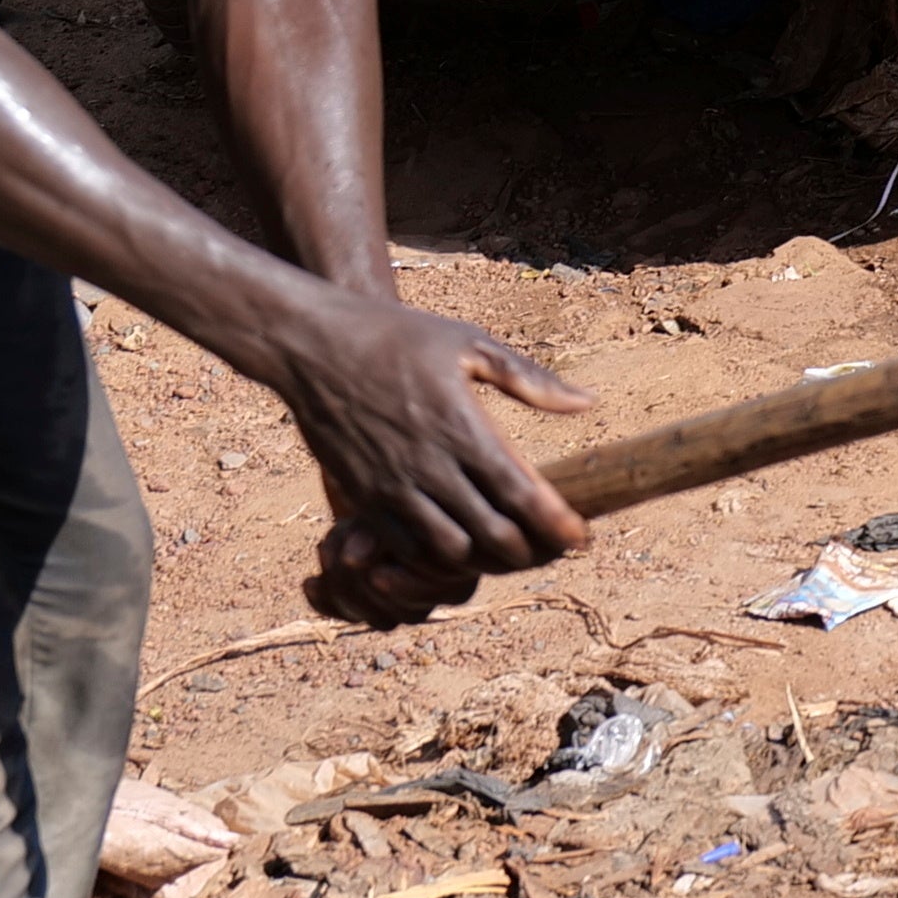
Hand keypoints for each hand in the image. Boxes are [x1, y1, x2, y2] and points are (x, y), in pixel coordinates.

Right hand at [269, 292, 594, 626]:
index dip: (557, 525)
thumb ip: (530, 379)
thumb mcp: (468, 343)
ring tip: (507, 551)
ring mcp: (392, 487)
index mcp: (463, 428)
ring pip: (449, 553)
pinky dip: (435, 560)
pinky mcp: (361, 498)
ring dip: (484, 561)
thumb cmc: (395, 335)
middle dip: (529, 552)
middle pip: (492, 537)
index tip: (580, 535)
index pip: (523, 496)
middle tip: (549, 548)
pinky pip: (404, 550)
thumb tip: (588, 403)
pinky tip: (456, 546)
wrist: (310, 344)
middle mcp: (430, 466)